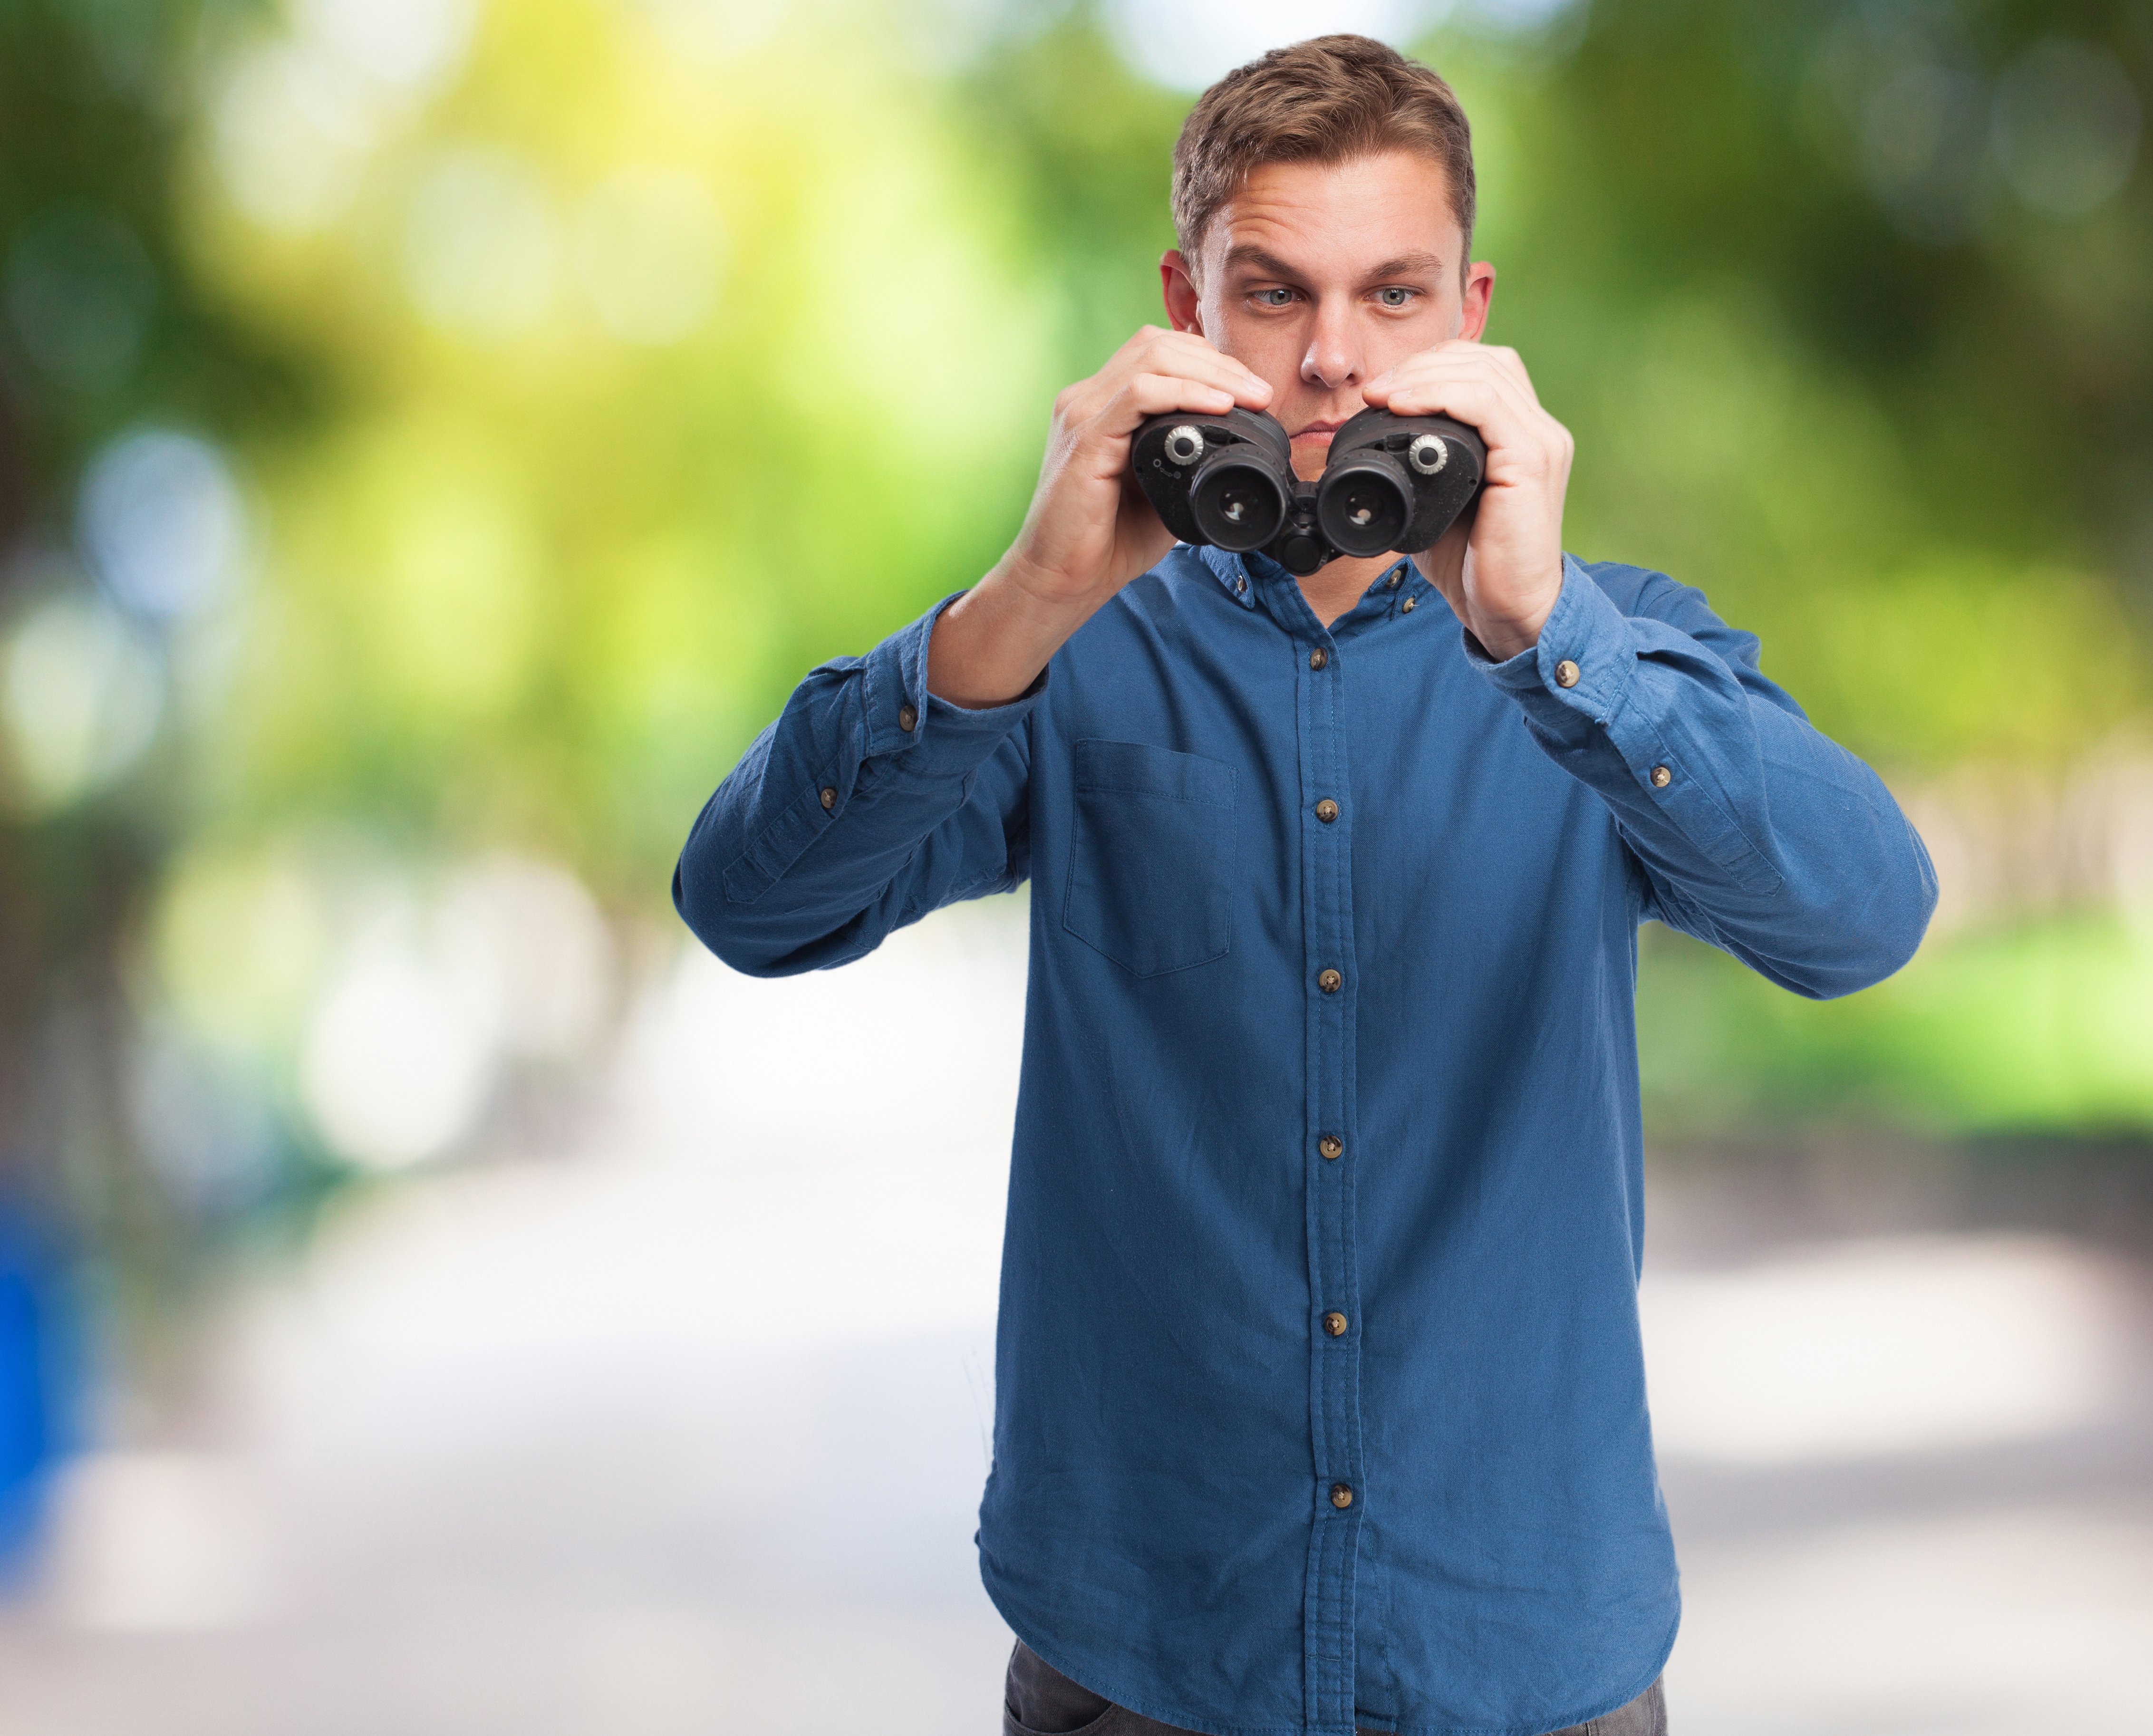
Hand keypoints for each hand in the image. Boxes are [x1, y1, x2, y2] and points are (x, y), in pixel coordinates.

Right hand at [928, 327, 1270, 707]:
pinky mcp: (1084, 438)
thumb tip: (1239, 443)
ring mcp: (1081, 413)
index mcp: (1103, 404)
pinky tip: (1217, 407)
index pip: (1160, 352)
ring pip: (1152, 358)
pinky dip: (1185, 393)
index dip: (1210, 361)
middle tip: (1261, 393)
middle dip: (1219, 361)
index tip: (1251, 393)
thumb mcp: (1163, 488)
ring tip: (1251, 398)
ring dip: (1211, 373)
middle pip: (1159, 343)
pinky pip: (1138, 393)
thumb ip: (1190, 456)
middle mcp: (1087, 399)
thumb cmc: (1109, 540)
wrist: (1063, 579)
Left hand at [1362, 341, 1571, 660]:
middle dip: (1423, 364)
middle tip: (1376, 388)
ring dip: (1424, 377)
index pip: (1481, 367)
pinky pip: (1487, 405)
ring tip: (1382, 395)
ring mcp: (1541, 441)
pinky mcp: (1533, 460)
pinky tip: (1405, 406)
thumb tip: (1374, 444)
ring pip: (1484, 374)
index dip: (1430, 366)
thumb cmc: (1473, 562)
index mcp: (1520, 433)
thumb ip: (1422, 466)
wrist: (1507, 608)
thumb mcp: (1439, 502)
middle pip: (1484, 360)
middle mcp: (1538, 429)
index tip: (1381, 389)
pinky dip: (1441, 396)